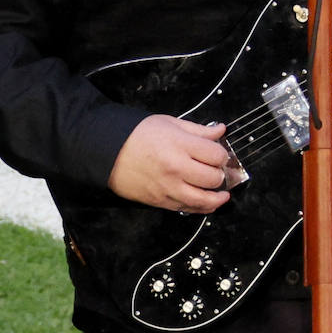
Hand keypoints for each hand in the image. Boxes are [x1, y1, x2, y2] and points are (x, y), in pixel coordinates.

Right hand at [107, 115, 231, 212]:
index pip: (216, 155)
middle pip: (213, 178)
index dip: (223, 155)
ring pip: (203, 200)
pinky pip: (187, 209)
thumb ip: (198, 130)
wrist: (108, 152)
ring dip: (217, 198)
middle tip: (218, 171)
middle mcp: (176, 168)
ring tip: (223, 194)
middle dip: (220, 175)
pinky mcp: (160, 201)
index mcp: (180, 144)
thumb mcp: (169, 123)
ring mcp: (168, 187)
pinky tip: (207, 203)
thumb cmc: (138, 134)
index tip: (220, 155)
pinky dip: (200, 208)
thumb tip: (221, 130)